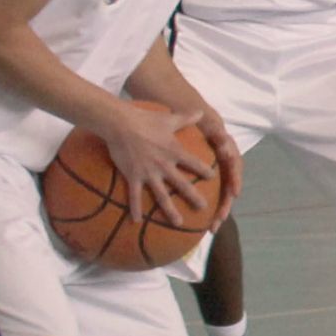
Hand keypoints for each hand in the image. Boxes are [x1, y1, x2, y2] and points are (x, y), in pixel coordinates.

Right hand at [98, 106, 215, 225]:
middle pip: (182, 185)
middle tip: (204, 209)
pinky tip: (137, 221)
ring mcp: (148, 173)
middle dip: (194, 197)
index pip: (194, 163)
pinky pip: (134, 196)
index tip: (214, 179)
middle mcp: (164, 165)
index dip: (205, 171)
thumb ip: (186, 118)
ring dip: (171, 210)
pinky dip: (136, 209)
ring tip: (179, 223)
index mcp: (174, 151)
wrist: (120, 123)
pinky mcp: (133, 176)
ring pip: (162, 196)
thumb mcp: (169, 118)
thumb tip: (201, 112)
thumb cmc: (145, 119)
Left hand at [196, 109, 241, 232]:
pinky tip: (202, 225)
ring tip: (213, 228)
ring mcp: (220, 175)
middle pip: (229, 188)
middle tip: (221, 218)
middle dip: (225, 205)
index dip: (236, 180)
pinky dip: (209, 210)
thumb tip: (222, 139)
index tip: (235, 193)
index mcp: (228, 152)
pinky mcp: (211, 181)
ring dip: (218, 213)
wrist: (196, 122)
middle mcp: (227, 166)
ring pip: (222, 196)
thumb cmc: (201, 121)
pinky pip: (212, 197)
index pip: (235, 167)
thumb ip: (216, 129)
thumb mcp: (208, 120)